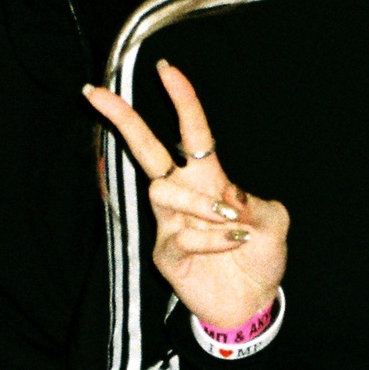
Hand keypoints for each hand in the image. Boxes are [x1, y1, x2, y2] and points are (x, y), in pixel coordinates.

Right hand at [83, 62, 288, 333]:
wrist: (253, 301)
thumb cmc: (260, 255)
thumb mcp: (273, 223)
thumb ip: (256, 204)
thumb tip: (228, 197)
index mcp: (209, 178)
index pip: (190, 131)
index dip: (180, 99)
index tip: (165, 68)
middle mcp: (184, 195)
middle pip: (145, 150)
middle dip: (122, 120)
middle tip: (95, 92)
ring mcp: (170, 223)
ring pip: (163, 191)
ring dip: (200, 203)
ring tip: (233, 223)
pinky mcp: (166, 253)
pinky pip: (180, 235)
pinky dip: (211, 237)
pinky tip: (233, 245)